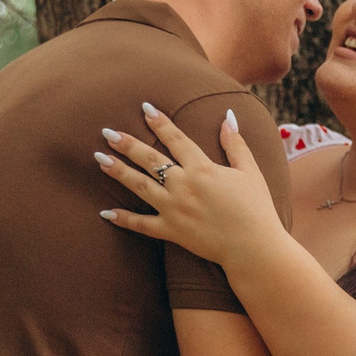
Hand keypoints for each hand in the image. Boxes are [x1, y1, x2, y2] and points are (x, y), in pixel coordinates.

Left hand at [97, 103, 288, 266]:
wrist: (253, 248)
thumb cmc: (256, 208)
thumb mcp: (250, 171)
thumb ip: (235, 144)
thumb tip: (228, 117)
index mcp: (202, 169)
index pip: (176, 139)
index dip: (160, 122)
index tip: (145, 108)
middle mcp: (183, 186)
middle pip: (150, 160)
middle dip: (127, 144)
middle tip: (108, 132)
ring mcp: (174, 209)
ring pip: (140, 186)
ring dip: (118, 171)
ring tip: (99, 159)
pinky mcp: (171, 231)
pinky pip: (142, 224)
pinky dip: (124, 219)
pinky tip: (105, 212)